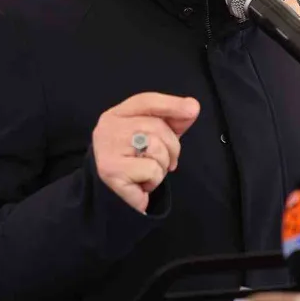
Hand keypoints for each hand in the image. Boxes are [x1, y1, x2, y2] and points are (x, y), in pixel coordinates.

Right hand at [92, 93, 199, 212]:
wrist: (112, 198)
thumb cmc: (136, 164)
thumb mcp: (155, 138)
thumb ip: (172, 121)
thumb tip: (192, 107)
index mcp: (116, 115)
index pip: (145, 101)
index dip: (171, 104)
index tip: (192, 109)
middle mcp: (108, 128)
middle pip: (156, 126)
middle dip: (171, 148)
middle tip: (166, 163)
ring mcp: (107, 149)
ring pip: (156, 148)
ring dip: (162, 166)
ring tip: (148, 174)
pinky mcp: (111, 171)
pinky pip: (151, 170)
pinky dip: (154, 181)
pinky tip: (141, 185)